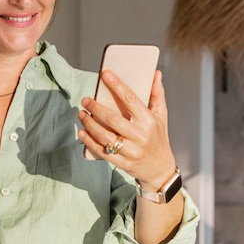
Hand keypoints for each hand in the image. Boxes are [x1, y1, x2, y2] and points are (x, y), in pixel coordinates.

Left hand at [78, 69, 176, 190]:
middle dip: (96, 107)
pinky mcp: (122, 162)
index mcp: (149, 121)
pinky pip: (102, 151)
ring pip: (104, 136)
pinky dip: (89, 141)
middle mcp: (140, 136)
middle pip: (112, 119)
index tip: (105, 74)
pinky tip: (82, 132)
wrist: (160, 169)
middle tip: (85, 100)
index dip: (117, 85)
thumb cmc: (158, 138)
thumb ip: (157, 95)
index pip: (131, 99)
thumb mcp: (161, 116)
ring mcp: (131, 151)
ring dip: (89, 124)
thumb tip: (156, 74)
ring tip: (81, 114)